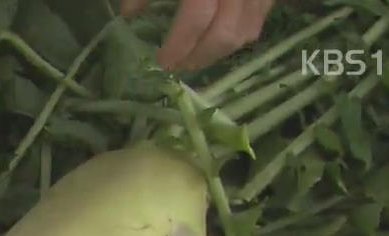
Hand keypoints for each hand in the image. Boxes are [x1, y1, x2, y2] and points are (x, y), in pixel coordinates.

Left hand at [121, 0, 276, 70]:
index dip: (179, 44)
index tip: (161, 61)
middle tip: (178, 67)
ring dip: (219, 52)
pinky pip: (260, 19)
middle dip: (199, 57)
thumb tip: (128, 14)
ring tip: (195, 57)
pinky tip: (219, 38)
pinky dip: (240, 35)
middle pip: (226, 33)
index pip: (197, 18)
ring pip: (247, 31)